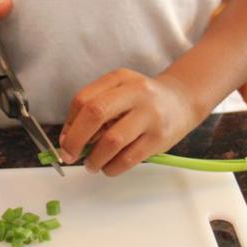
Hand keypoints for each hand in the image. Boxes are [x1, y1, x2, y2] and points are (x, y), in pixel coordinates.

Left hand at [58, 69, 199, 175]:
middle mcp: (135, 92)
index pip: (83, 99)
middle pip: (95, 113)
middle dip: (76, 139)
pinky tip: (108, 167)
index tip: (64, 141)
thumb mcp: (118, 93)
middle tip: (69, 155)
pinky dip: (112, 167)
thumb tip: (67, 141)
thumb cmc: (141, 101)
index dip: (69, 124)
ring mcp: (149, 115)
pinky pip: (129, 158)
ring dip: (95, 158)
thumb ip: (93, 110)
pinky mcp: (159, 138)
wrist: (181, 101)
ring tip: (91, 165)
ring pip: (112, 141)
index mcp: (119, 79)